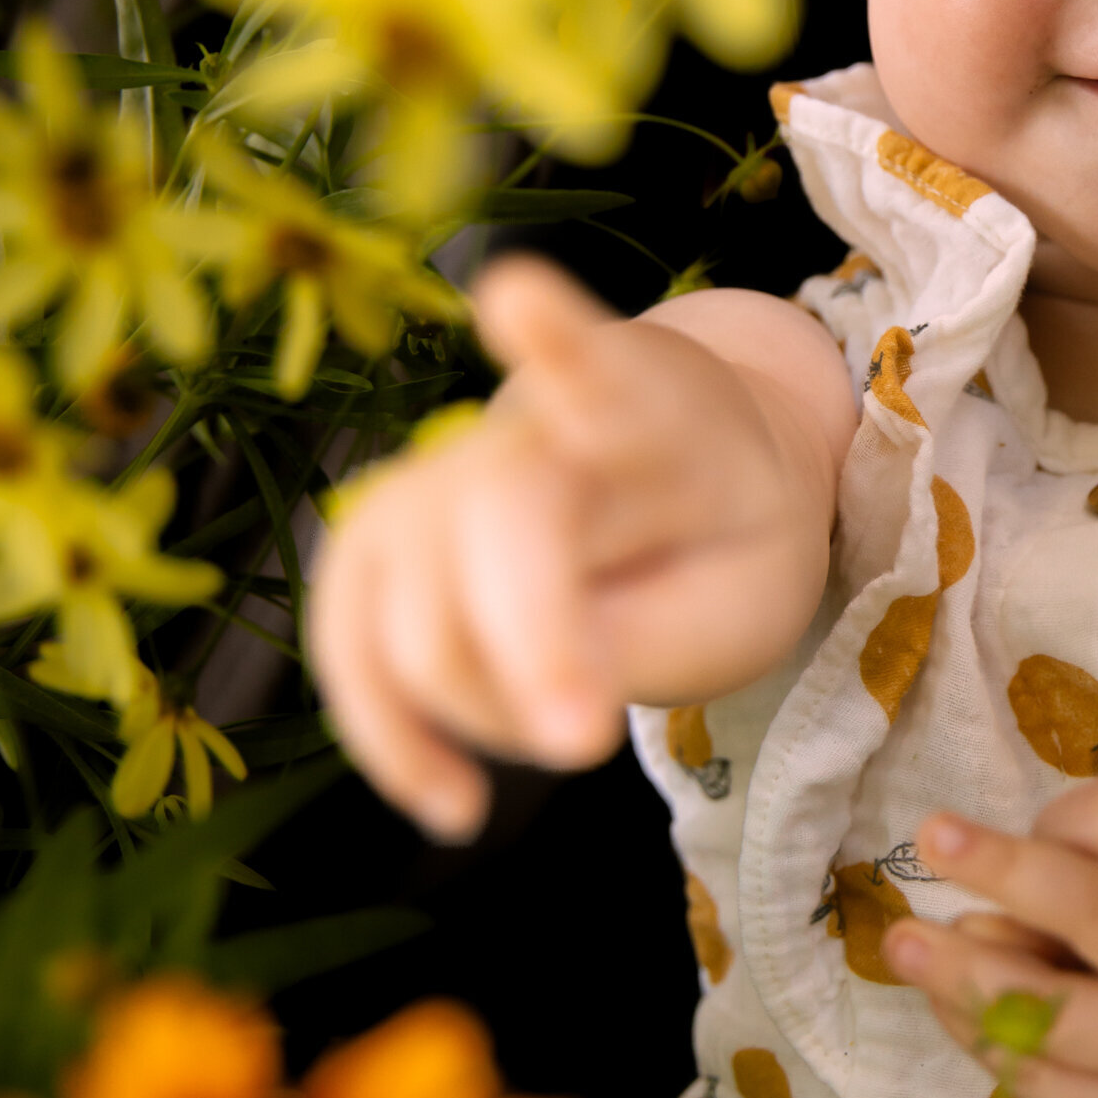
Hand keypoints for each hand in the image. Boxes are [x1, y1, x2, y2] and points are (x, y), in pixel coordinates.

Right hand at [309, 256, 847, 841]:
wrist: (706, 483)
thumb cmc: (733, 542)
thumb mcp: (749, 599)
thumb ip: (648, 636)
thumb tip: (524, 695)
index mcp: (655, 417)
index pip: (599, 367)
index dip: (551, 336)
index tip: (514, 298)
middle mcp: (533, 423)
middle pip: (487, 510)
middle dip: (522, 640)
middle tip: (586, 746)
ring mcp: (444, 467)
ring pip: (401, 580)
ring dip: (468, 699)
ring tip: (571, 740)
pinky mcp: (390, 528)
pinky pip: (348, 624)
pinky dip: (386, 728)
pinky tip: (451, 800)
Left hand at [882, 783, 1097, 1097]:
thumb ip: (1093, 881)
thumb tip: (977, 924)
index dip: (1062, 818)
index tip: (1021, 825)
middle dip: (1008, 871)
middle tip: (933, 837)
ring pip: (1046, 1011)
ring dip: (960, 972)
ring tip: (904, 945)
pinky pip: (1031, 1080)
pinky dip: (978, 1034)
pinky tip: (952, 1008)